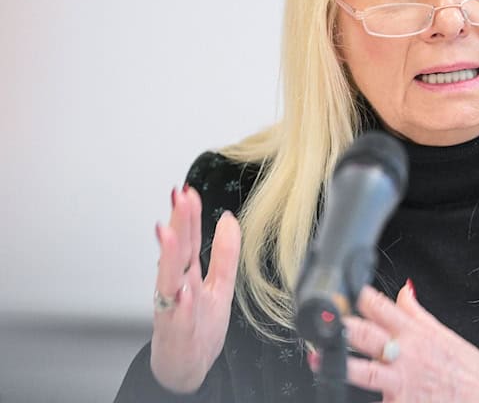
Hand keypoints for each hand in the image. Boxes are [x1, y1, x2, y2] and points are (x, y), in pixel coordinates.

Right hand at [150, 185, 241, 392]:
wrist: (186, 369)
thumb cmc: (198, 328)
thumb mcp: (220, 285)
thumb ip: (224, 253)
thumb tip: (229, 218)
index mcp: (187, 275)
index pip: (188, 239)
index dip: (189, 215)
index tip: (188, 190)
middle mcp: (176, 289)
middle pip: (177, 252)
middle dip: (178, 224)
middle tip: (178, 197)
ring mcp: (174, 311)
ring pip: (169, 281)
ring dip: (169, 257)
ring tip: (169, 232)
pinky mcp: (177, 334)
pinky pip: (179, 319)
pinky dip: (181, 305)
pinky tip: (183, 292)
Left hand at [332, 283, 478, 401]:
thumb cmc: (470, 369)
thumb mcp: (444, 333)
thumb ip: (417, 313)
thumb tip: (404, 290)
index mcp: (416, 332)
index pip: (380, 306)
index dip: (357, 296)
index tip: (341, 291)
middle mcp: (406, 354)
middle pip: (364, 334)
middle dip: (340, 326)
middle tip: (322, 322)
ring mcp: (402, 382)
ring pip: (362, 371)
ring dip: (337, 364)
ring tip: (318, 359)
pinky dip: (367, 401)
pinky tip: (343, 396)